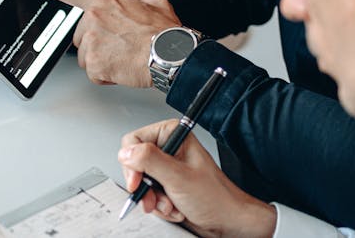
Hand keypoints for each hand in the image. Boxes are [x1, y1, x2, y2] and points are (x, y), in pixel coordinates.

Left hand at [16, 0, 180, 87]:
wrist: (170, 56)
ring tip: (123, 56)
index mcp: (103, 0)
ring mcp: (91, 42)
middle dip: (96, 41)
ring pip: (85, 55)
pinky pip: (94, 73)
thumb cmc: (164, 32)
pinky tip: (122, 68)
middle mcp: (92, 19)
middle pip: (80, 34)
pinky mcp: (93, 64)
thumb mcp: (157, 1)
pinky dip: (106, 75)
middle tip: (119, 44)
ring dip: (101, 59)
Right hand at [118, 119, 275, 236]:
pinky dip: (160, 206)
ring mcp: (168, 168)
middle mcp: (169, 148)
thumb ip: (150, 161)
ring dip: (155, 200)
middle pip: (134, 164)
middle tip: (155, 198)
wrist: (227, 220)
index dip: (132, 163)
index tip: (137, 182)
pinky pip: (149, 195)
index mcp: (173, 134)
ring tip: (171, 205)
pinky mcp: (167, 184)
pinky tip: (175, 208)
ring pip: (141, 183)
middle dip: (146, 188)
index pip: (133, 141)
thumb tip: (126, 152)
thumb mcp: (178, 177)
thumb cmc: (215, 197)